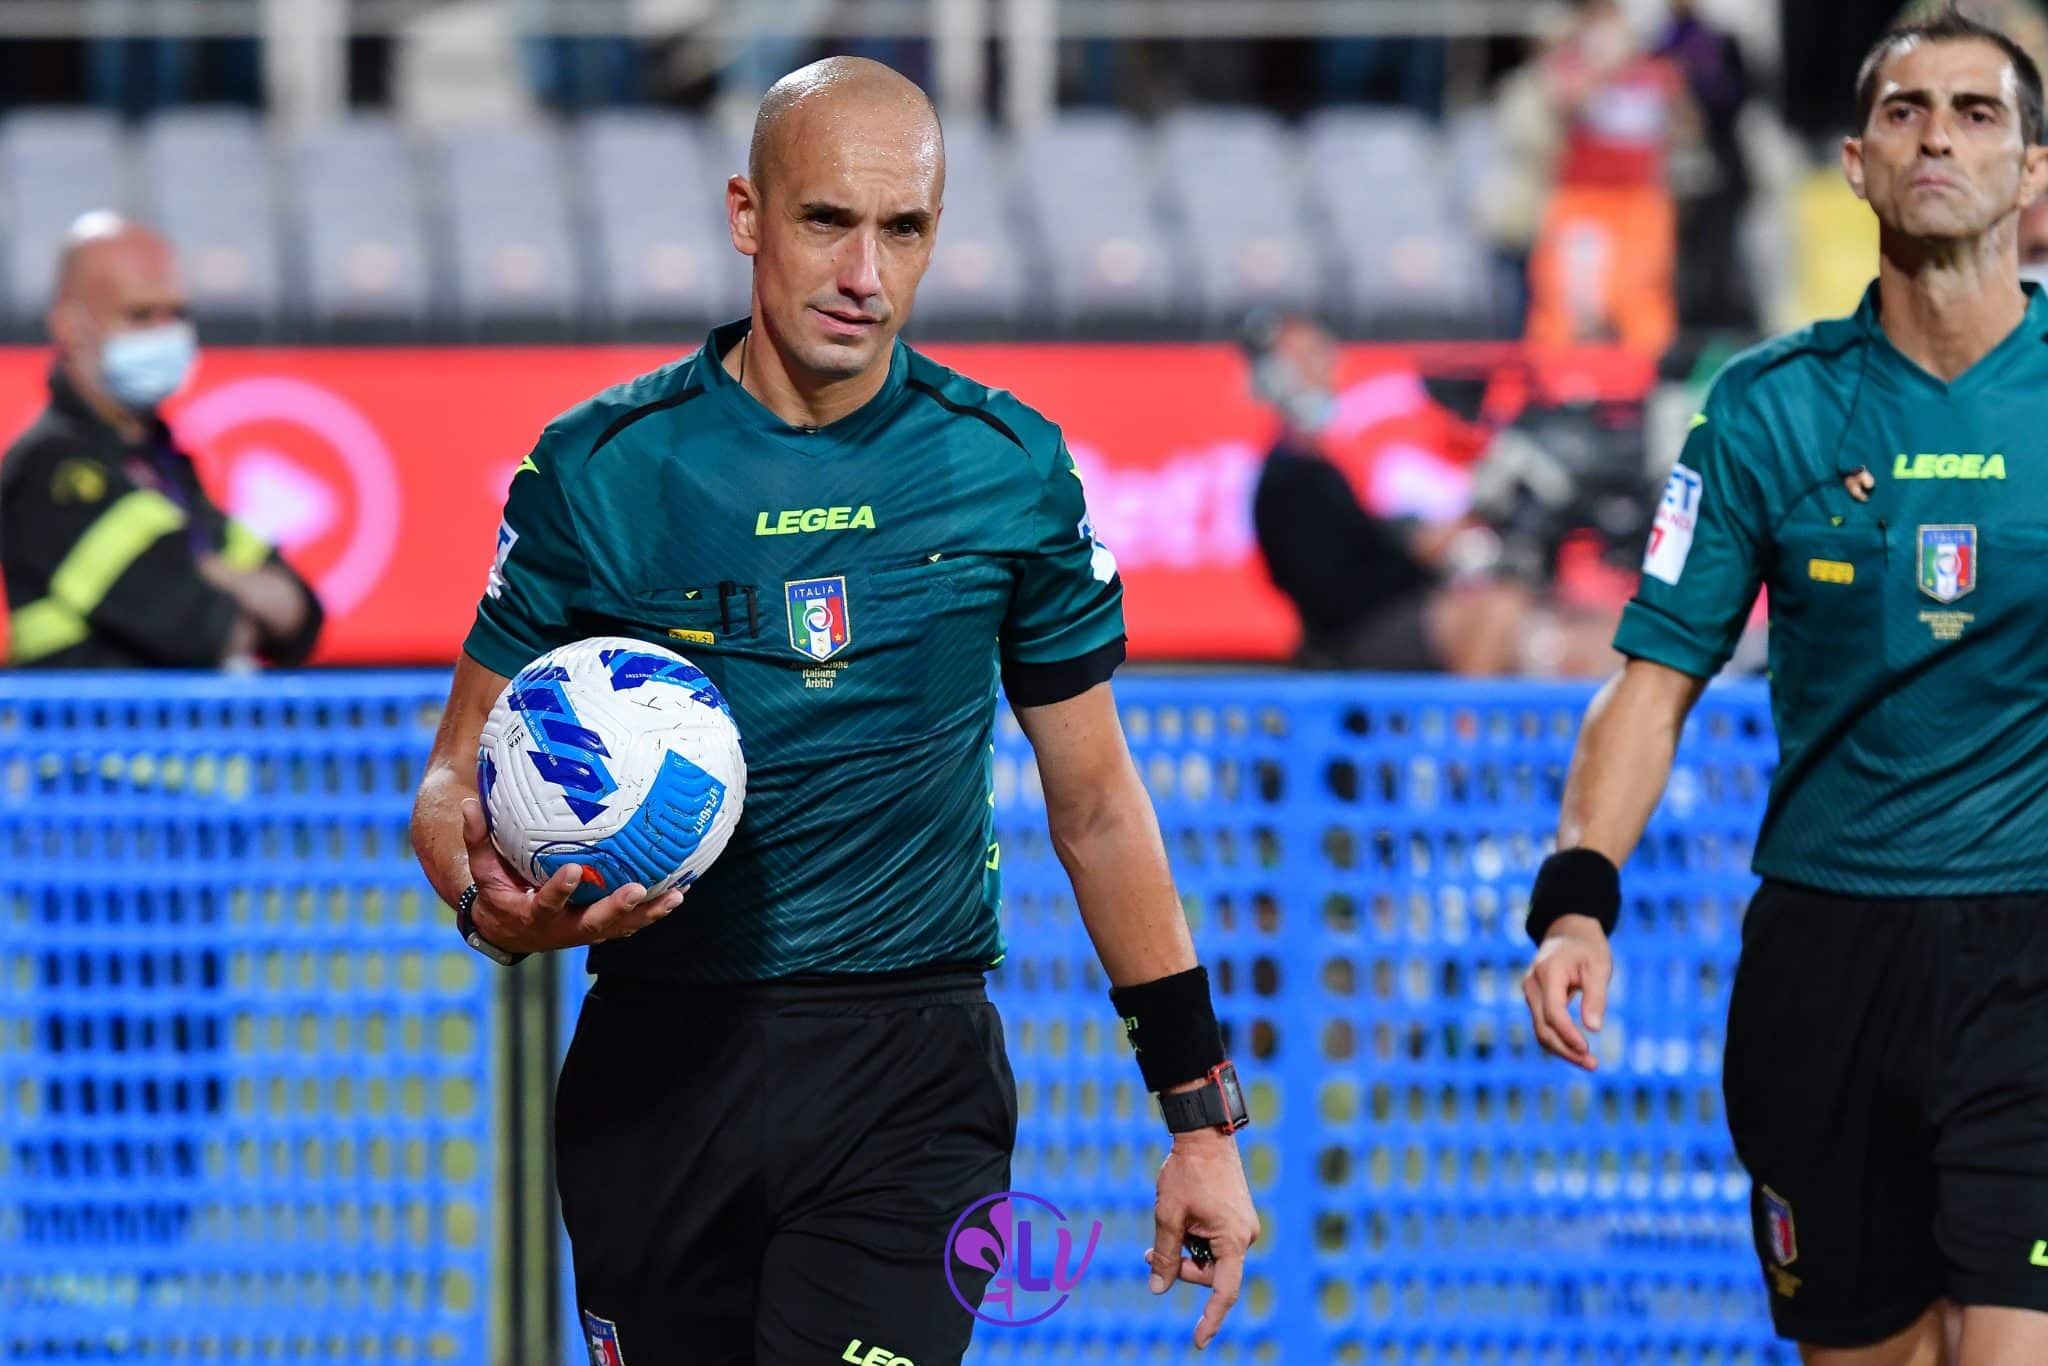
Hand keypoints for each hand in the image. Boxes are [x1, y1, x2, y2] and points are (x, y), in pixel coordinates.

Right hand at [459, 797, 682, 952]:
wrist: (510, 929)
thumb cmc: (497, 890)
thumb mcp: (484, 868)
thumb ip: (478, 838)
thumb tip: (469, 803)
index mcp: (532, 914)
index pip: (545, 903)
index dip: (559, 891)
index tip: (573, 871)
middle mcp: (562, 929)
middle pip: (592, 924)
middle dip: (615, 908)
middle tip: (636, 890)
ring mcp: (585, 932)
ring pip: (620, 927)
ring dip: (647, 914)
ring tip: (676, 896)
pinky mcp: (603, 929)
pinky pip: (632, 922)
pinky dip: (654, 910)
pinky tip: (681, 891)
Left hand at [1143, 1126, 1259, 1350]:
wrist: (1205, 1135)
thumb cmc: (1187, 1172)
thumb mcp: (1168, 1217)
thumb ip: (1166, 1256)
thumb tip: (1158, 1289)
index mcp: (1233, 1239)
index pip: (1224, 1291)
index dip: (1211, 1319)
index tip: (1198, 1341)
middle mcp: (1245, 1236)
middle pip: (1212, 1274)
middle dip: (1182, 1268)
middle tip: (1150, 1254)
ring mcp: (1243, 1226)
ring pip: (1212, 1258)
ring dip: (1186, 1252)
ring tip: (1162, 1232)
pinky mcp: (1237, 1217)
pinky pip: (1216, 1242)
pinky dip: (1196, 1239)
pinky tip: (1180, 1221)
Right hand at [1521, 913, 1612, 1069]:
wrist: (1568, 932)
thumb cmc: (1588, 949)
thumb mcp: (1600, 967)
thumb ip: (1596, 997)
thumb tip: (1594, 1029)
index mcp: (1548, 972)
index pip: (1553, 1012)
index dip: (1568, 1034)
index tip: (1587, 1049)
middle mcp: (1532, 984)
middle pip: (1543, 1027)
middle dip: (1566, 1049)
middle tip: (1593, 1065)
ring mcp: (1530, 992)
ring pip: (1541, 1029)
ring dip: (1562, 1049)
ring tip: (1589, 1062)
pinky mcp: (1534, 999)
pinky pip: (1543, 1024)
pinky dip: (1559, 1040)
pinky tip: (1578, 1049)